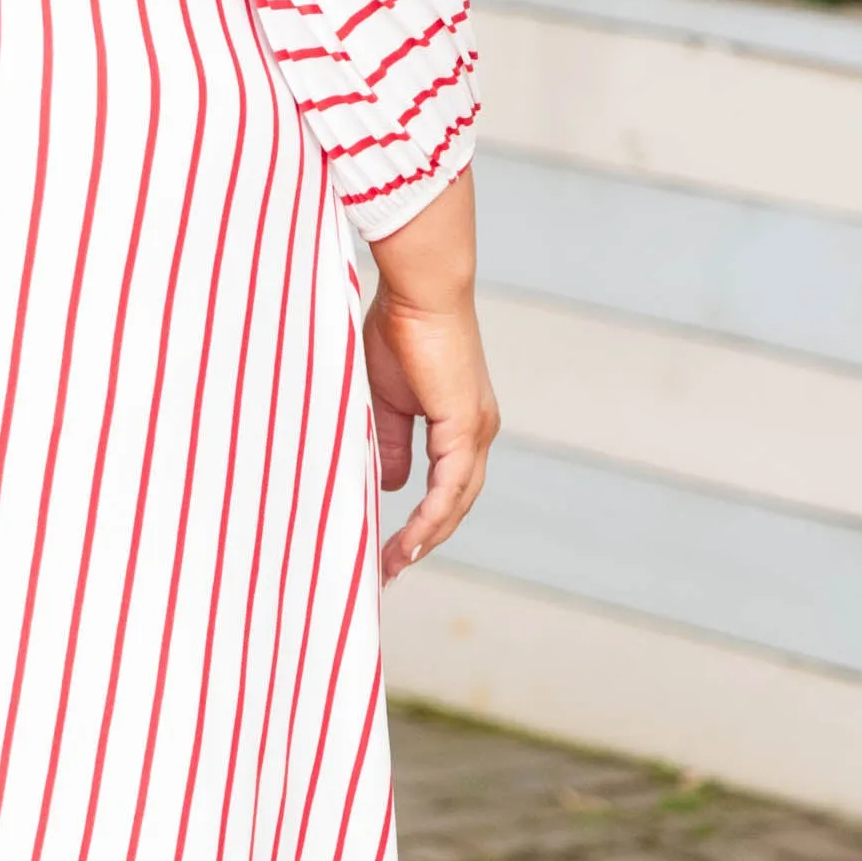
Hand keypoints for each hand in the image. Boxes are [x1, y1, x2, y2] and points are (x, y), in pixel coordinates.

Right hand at [363, 169, 498, 581]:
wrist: (420, 291)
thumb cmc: (399, 327)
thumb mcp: (385, 397)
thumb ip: (390, 440)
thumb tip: (388, 484)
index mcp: (460, 422)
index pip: (447, 485)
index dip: (423, 520)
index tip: (393, 549)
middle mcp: (477, 432)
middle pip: (456, 503)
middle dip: (424, 540)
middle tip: (389, 569)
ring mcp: (476, 431)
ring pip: (457, 502)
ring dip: (426, 538)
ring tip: (393, 565)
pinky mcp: (466, 426)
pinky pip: (451, 487)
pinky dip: (432, 518)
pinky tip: (411, 541)